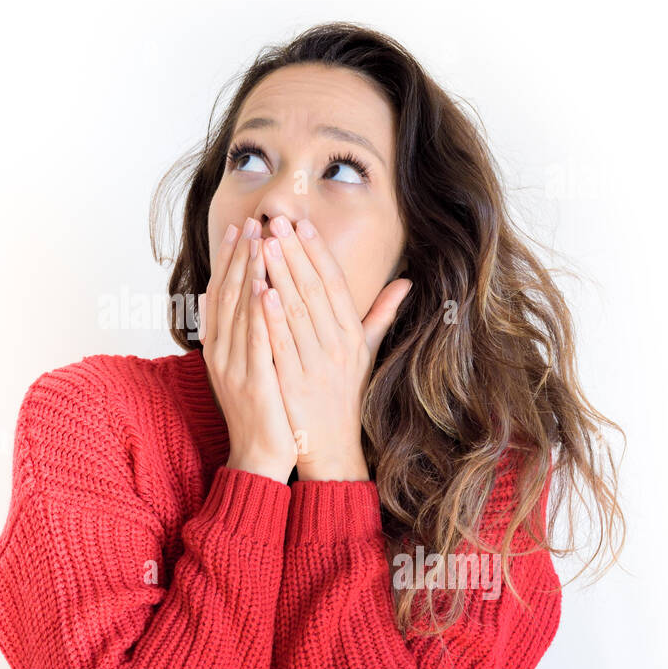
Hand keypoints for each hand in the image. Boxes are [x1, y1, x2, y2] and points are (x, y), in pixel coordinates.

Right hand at [199, 216, 297, 483]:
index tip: (239, 229)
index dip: (229, 260)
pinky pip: (255, 342)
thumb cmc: (263, 410)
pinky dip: (259, 314)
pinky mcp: (252, 383)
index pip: (221, 294)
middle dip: (240, 256)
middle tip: (251, 221)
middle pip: (228, 295)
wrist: (259, 456)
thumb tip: (258, 300)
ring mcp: (234, 367)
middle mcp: (221, 353)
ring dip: (248, 273)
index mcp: (220, 347)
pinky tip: (266, 288)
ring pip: (239, 311)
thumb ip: (253, 333)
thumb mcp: (251, 366)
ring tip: (259, 241)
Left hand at [258, 215, 411, 481]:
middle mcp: (337, 346)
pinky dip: (272, 317)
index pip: (334, 284)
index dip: (318, 252)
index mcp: (352, 335)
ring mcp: (317, 365)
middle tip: (277, 220)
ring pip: (296, 312)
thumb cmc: (346, 396)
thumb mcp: (366, 353)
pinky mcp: (296, 384)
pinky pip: (282, 344)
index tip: (302, 224)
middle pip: (313, 291)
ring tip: (266, 243)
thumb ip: (382, 314)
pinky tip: (260, 292)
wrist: (332, 448)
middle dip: (295, 253)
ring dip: (280, 275)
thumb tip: (406, 280)